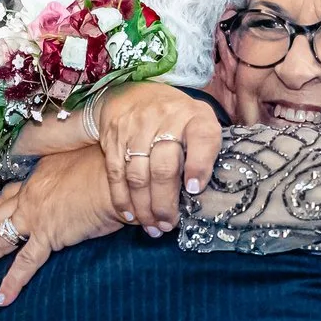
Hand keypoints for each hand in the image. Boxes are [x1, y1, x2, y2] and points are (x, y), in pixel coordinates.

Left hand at [0, 147, 124, 304]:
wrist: (118, 175)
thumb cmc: (110, 167)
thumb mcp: (85, 164)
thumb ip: (74, 177)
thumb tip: (78, 186)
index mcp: (39, 177)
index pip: (9, 196)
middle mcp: (31, 195)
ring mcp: (36, 216)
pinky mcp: (48, 236)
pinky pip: (25, 264)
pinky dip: (12, 283)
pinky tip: (0, 298)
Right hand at [98, 83, 221, 232]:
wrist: (133, 94)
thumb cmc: (178, 120)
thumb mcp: (200, 124)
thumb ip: (206, 151)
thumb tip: (201, 192)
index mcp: (195, 116)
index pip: (202, 138)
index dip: (199, 165)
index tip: (193, 190)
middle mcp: (166, 118)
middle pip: (164, 167)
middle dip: (165, 203)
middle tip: (169, 224)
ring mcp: (136, 127)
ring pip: (138, 176)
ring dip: (145, 207)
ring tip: (153, 226)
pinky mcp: (114, 138)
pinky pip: (116, 174)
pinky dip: (122, 200)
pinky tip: (131, 216)